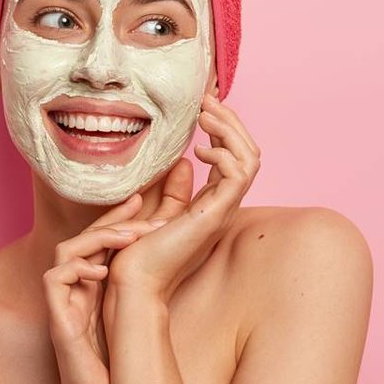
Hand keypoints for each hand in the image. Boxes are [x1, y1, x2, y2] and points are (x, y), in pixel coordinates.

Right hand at [43, 194, 165, 383]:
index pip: (99, 240)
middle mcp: (74, 290)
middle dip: (110, 219)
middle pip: (82, 238)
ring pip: (65, 251)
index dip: (117, 216)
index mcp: (92, 287)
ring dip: (97, 238)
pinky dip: (78, 268)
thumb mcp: (136, 317)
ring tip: (127, 238)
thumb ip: (143, 288)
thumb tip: (172, 260)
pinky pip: (54, 278)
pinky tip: (104, 271)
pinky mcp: (55, 318)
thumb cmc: (120, 367)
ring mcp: (63, 304)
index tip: (143, 197)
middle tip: (140, 207)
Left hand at [103, 95, 261, 314]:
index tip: (203, 107)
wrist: (133, 284)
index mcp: (213, 204)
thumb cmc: (140, 252)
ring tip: (204, 115)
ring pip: (250, 159)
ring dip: (230, 129)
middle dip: (231, 121)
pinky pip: (238, 175)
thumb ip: (175, 189)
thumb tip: (183, 162)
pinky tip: (198, 149)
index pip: (236, 158)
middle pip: (250, 153)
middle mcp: (224, 206)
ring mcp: (222, 211)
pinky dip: (223, 153)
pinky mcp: (214, 215)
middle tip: (207, 100)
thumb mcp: (161, 212)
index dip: (225, 128)